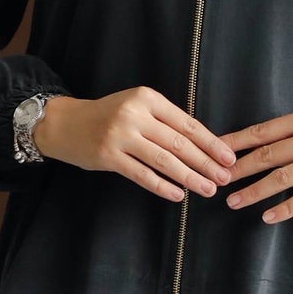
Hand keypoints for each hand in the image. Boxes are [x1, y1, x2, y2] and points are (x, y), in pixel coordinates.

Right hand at [33, 87, 236, 203]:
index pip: (187, 123)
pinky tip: (178, 195)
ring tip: (207, 189)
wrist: (64, 123)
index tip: (228, 157)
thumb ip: (164, 121)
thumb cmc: (107, 116)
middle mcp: (135, 114)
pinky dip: (162, 186)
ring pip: (164, 160)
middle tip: (224, 178)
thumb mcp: (137, 107)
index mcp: (147, 98)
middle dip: (205, 163)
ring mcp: (120, 135)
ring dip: (189, 177)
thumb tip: (203, 145)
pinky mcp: (108, 156)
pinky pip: (142, 175)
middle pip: (179, 143)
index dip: (210, 143)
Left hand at [221, 107, 292, 222]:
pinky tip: (268, 216)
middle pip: (266, 155)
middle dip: (238, 170)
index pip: (263, 131)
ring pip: (280, 178)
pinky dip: (284, 208)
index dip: (236, 143)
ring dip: (254, 192)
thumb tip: (265, 141)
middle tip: (217, 181)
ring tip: (234, 201)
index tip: (215, 152)